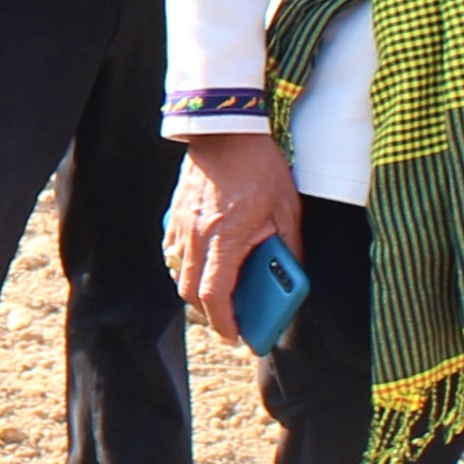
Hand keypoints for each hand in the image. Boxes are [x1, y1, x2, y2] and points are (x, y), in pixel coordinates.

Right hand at [170, 128, 303, 343]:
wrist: (226, 128)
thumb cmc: (259, 166)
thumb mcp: (286, 209)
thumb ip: (288, 246)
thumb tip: (291, 275)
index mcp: (225, 238)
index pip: (214, 295)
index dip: (224, 322)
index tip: (237, 335)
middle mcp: (196, 236)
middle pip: (189, 292)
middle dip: (208, 313)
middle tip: (230, 319)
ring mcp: (181, 225)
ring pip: (178, 273)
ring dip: (195, 289)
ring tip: (218, 292)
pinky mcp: (175, 214)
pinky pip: (172, 252)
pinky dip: (184, 266)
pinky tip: (204, 262)